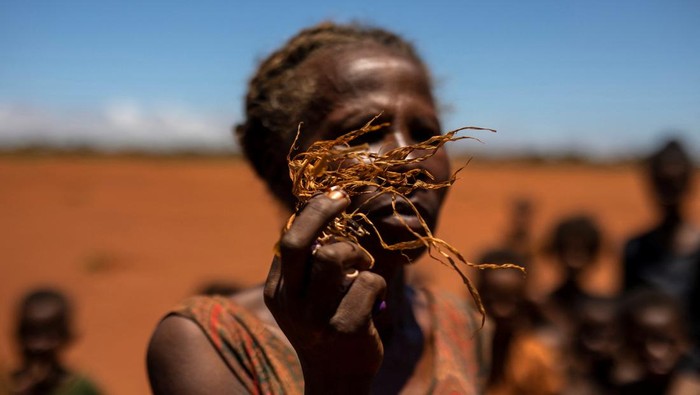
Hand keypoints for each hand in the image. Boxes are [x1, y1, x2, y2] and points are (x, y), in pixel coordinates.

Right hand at [264, 188, 386, 393]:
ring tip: (364, 264)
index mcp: (278, 291)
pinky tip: (375, 296)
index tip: (334, 197)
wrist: (336, 379)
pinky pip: (368, 281)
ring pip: (334, 256)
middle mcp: (291, 303)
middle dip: (322, 210)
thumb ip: (306, 266)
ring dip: (357, 252)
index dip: (312, 212)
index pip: (288, 239)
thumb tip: (320, 211)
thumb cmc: (325, 327)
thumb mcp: (305, 298)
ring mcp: (316, 317)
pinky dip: (377, 281)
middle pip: (298, 241)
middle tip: (343, 198)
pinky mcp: (346, 327)